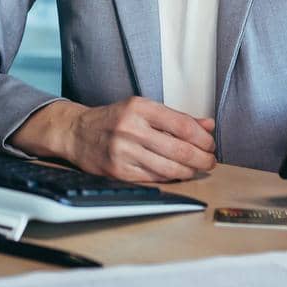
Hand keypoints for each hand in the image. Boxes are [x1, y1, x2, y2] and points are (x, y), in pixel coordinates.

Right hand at [11, 97, 215, 181]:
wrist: (77, 133)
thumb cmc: (114, 119)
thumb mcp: (143, 109)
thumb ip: (176, 117)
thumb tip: (208, 125)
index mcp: (139, 107)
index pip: (182, 125)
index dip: (202, 138)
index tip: (210, 144)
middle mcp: (130, 129)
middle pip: (179, 149)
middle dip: (201, 159)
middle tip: (210, 161)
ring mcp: (123, 152)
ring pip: (169, 168)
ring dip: (189, 171)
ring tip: (197, 169)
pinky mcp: (118, 172)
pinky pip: (154, 178)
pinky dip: (170, 177)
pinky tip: (177, 174)